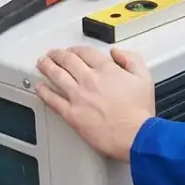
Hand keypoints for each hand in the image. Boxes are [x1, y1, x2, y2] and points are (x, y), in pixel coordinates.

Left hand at [34, 45, 154, 161]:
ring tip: (42, 63)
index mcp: (107, 70)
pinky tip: (39, 87)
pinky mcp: (72, 114)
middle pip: (67, 61)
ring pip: (56, 75)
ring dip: (46, 66)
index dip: (76, 49)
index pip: (85, 52)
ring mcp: (78, 97)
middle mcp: (90, 80)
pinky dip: (43, 92)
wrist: (135, 135)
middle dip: (57, 54)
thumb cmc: (139, 112)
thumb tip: (118, 53)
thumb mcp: (144, 78)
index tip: (73, 50)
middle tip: (53, 54)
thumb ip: (131, 60)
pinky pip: (53, 100)